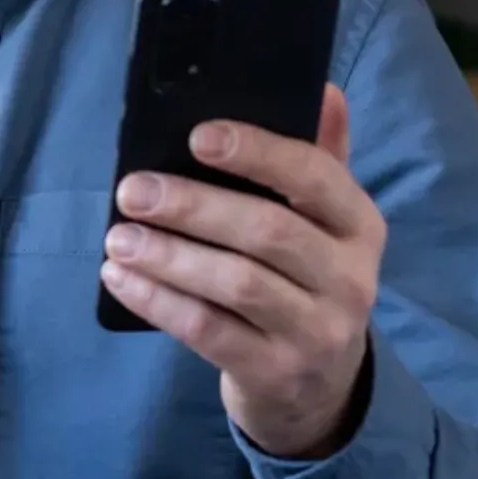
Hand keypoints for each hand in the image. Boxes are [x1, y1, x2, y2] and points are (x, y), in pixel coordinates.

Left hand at [99, 84, 384, 459]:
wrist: (320, 389)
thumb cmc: (306, 281)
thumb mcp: (324, 223)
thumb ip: (321, 156)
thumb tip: (322, 88)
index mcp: (359, 226)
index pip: (316, 177)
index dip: (258, 152)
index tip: (197, 136)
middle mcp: (350, 279)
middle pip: (268, 232)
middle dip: (193, 206)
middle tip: (131, 190)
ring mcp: (316, 332)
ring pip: (237, 284)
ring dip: (168, 256)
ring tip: (118, 236)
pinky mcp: (276, 373)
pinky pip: (210, 331)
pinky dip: (159, 302)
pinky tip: (120, 278)